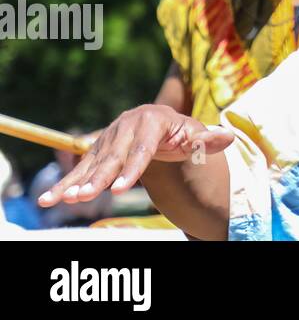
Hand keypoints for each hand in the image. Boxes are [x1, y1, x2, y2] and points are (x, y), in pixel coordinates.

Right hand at [36, 105, 233, 207]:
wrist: (159, 124)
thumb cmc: (181, 133)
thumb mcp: (195, 135)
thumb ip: (208, 140)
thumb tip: (227, 138)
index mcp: (152, 120)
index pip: (142, 149)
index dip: (131, 169)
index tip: (120, 189)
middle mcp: (127, 126)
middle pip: (112, 157)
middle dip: (98, 179)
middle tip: (85, 197)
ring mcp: (110, 138)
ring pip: (92, 164)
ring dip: (76, 182)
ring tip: (61, 199)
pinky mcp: (97, 150)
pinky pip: (80, 169)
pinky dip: (65, 184)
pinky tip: (49, 200)